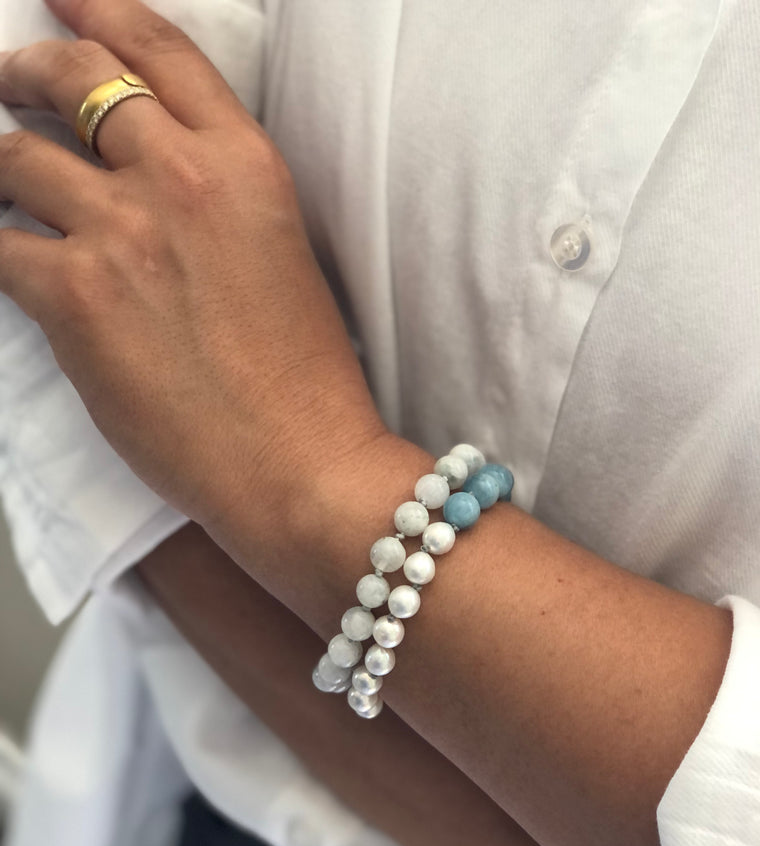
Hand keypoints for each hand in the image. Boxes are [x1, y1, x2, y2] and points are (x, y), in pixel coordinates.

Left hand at [0, 0, 384, 527]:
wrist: (298, 463)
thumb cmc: (305, 382)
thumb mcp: (284, 257)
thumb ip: (219, 200)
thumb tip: (147, 182)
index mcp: (246, 164)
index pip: (156, 50)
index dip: (97, 8)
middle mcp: (181, 179)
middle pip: (71, 80)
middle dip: (25, 72)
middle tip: (8, 86)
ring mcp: (123, 234)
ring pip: (15, 160)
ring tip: (1, 187)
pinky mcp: (75, 298)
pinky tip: (12, 263)